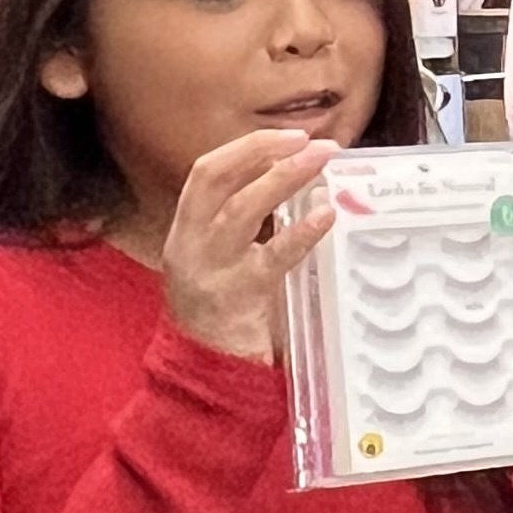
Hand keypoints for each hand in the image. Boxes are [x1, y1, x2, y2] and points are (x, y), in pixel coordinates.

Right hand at [160, 129, 336, 363]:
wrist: (203, 377)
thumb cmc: (221, 317)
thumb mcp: (220, 263)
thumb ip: (248, 229)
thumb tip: (302, 187)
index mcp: (186, 232)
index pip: (206, 173)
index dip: (246, 148)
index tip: (287, 135)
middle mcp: (190, 244)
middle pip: (214, 178)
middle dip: (260, 150)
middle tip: (310, 140)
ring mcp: (211, 270)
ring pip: (241, 210)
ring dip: (283, 178)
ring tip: (322, 161)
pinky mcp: (238, 297)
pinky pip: (272, 258)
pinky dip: (300, 232)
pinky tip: (326, 216)